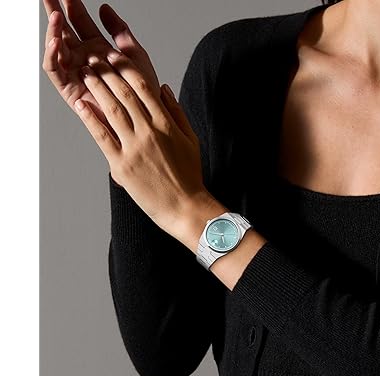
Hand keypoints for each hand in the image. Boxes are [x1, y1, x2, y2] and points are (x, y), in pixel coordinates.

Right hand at [42, 0, 160, 136]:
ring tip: (55, 15)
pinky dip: (51, 55)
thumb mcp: (133, 53)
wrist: (146, 115)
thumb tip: (103, 8)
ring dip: (52, 31)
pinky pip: (54, 70)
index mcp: (98, 49)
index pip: (80, 22)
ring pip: (56, 48)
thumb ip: (119, 30)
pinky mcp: (69, 89)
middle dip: (54, 12)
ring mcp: (75, 73)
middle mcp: (84, 60)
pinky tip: (56, 42)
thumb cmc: (144, 89)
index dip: (73, 6)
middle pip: (63, 31)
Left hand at [74, 50, 216, 237]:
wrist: (184, 206)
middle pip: (124, 94)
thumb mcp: (191, 140)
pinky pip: (102, 138)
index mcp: (166, 125)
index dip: (127, 69)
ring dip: (96, 89)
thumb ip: (177, 112)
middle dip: (106, 72)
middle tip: (93, 58)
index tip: (115, 57)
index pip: (143, 88)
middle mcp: (149, 133)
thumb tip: (163, 87)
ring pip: (111, 111)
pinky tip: (82, 105)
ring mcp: (134, 149)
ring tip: (85, 74)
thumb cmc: (189, 175)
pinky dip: (90, 119)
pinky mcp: (121, 166)